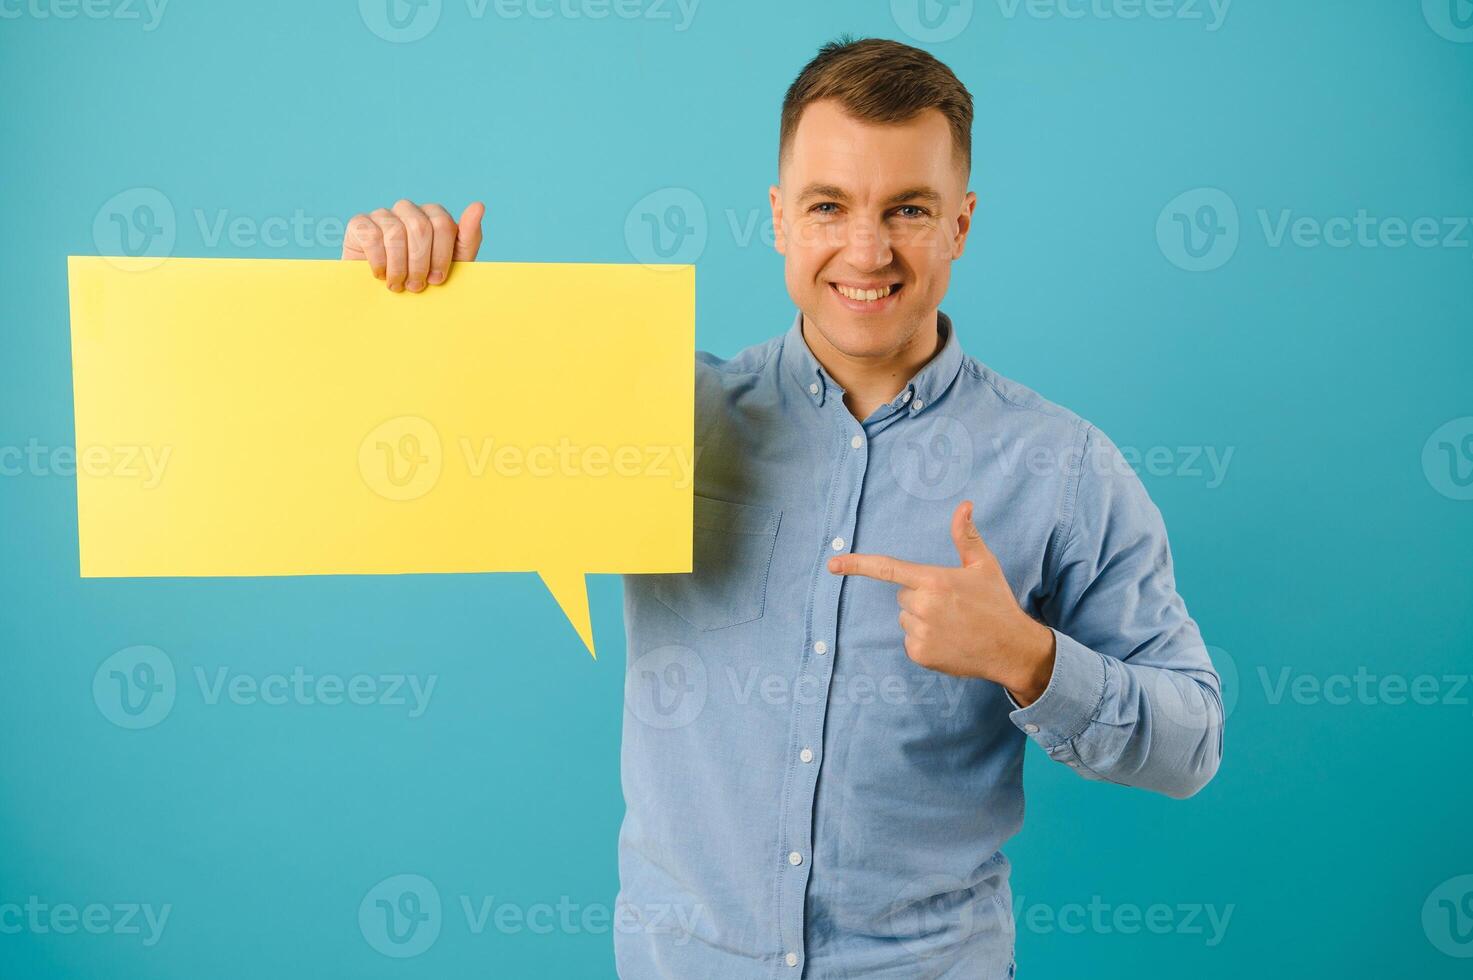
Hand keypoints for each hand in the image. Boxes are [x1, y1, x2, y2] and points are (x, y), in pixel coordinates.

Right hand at [341, 199, 484, 292]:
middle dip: (420, 263)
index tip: (437, 280)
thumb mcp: (453, 265)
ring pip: (396, 233)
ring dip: (399, 266)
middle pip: (420, 227)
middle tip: (416, 287)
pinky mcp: (359, 224)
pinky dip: (379, 261)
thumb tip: (479, 205)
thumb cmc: (423, 280)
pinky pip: (372, 236)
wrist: (386, 300)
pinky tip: (380, 275)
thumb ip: (468, 237)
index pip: (443, 224)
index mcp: (433, 216)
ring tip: (398, 284)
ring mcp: (383, 214)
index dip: (441, 256)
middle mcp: (408, 210)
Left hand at [827, 500, 1056, 705]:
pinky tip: (950, 641)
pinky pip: (910, 641)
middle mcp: (924, 605)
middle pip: (902, 596)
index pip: (888, 568)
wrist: (1012, 648)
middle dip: (920, 597)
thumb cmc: (997, 603)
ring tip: (953, 624)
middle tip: (951, 605)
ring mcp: (921, 632)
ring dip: (922, 620)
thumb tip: (964, 504)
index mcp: (934, 580)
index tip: (832, 564)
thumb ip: (966, 535)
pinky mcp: (921, 653)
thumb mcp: (983, 565)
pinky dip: (925, 641)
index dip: (857, 565)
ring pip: (905, 619)